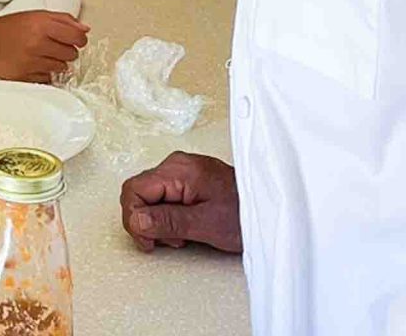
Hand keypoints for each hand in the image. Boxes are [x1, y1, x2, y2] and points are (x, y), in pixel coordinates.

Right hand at [0, 10, 88, 81]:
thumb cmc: (10, 27)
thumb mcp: (37, 15)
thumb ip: (63, 20)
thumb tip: (85, 29)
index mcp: (43, 25)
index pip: (77, 37)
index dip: (80, 40)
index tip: (76, 40)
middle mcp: (38, 43)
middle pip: (72, 54)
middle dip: (67, 50)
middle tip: (54, 46)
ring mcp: (31, 61)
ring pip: (62, 68)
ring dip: (56, 62)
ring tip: (43, 54)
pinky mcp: (25, 76)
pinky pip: (48, 78)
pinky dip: (45, 72)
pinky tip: (34, 63)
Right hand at [120, 152, 242, 253]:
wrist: (272, 210)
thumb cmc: (245, 214)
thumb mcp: (205, 224)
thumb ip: (168, 221)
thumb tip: (136, 220)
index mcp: (179, 170)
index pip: (133, 190)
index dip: (134, 218)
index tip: (148, 240)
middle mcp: (177, 165)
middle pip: (139, 192)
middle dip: (146, 221)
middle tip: (166, 240)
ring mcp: (182, 171)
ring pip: (149, 197)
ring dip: (157, 220)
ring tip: (180, 235)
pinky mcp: (188, 181)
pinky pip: (163, 197)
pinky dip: (167, 215)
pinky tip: (184, 226)